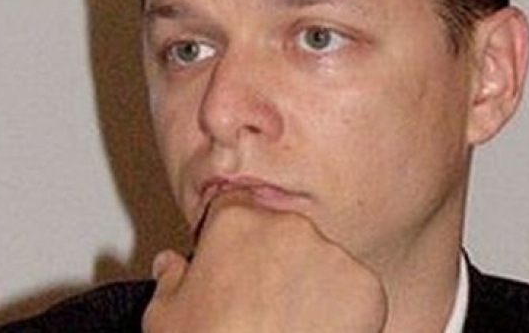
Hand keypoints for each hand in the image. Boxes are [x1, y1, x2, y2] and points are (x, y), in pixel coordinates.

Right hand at [143, 189, 387, 332]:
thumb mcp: (165, 316)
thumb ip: (170, 278)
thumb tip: (170, 265)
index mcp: (237, 222)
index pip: (237, 208)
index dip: (235, 236)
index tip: (235, 260)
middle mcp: (287, 226)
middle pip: (282, 233)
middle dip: (274, 260)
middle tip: (260, 304)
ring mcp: (330, 254)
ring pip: (321, 260)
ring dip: (310, 284)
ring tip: (290, 324)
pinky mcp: (364, 286)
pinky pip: (355, 290)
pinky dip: (343, 310)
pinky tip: (318, 332)